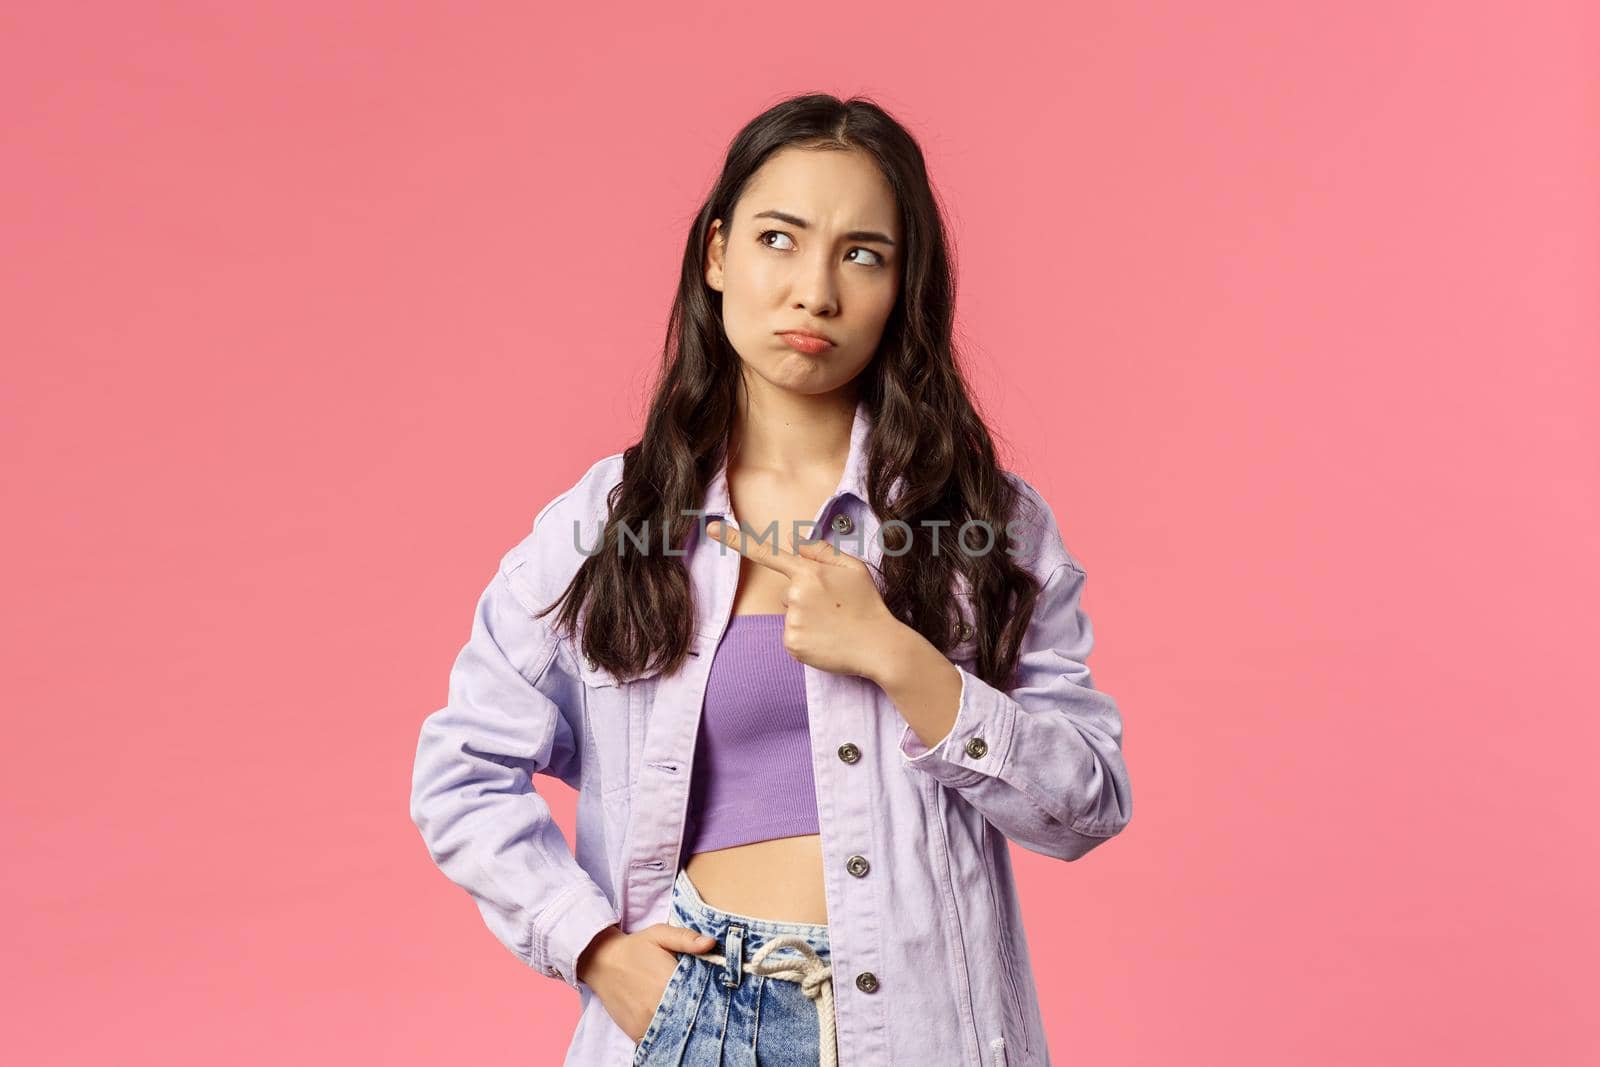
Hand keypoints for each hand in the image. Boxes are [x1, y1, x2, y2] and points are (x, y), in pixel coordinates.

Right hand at [577, 923, 714, 1042]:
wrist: (601, 961)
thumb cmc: (635, 947)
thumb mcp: (660, 934)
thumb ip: (686, 939)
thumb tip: (710, 943)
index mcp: (667, 981)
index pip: (699, 998)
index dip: (711, 999)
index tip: (716, 997)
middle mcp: (657, 1006)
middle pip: (688, 1019)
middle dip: (698, 1015)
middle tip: (704, 1009)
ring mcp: (645, 1022)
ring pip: (674, 1032)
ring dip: (682, 1028)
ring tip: (688, 1017)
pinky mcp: (635, 1033)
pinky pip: (657, 1042)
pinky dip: (666, 1037)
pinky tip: (672, 1026)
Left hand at [705, 518, 906, 681]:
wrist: (880, 646)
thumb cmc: (867, 604)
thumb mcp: (853, 568)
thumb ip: (821, 552)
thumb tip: (796, 544)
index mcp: (808, 572)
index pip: (767, 552)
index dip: (735, 540)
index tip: (711, 529)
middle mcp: (795, 594)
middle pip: (788, 592)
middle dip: (806, 598)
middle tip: (835, 608)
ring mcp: (792, 621)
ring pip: (790, 615)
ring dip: (808, 619)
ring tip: (834, 625)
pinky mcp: (792, 644)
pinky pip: (792, 636)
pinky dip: (807, 638)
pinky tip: (827, 640)